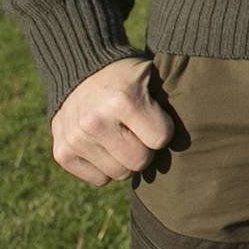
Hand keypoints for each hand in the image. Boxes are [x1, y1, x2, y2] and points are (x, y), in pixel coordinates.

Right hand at [50, 55, 175, 186]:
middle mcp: (96, 122)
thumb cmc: (127, 77)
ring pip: (119, 173)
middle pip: (139, 161)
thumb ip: (166, 105)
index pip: (160, 139)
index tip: (156, 119)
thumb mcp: (151, 77)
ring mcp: (76, 139)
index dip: (162, 130)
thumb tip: (187, 142)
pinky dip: (106, 167)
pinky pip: (99, 179)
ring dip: (125, 159)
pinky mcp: (62, 153)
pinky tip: (105, 145)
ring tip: (121, 137)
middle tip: (139, 132)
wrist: (81, 69)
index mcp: (123, 100)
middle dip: (145, 148)